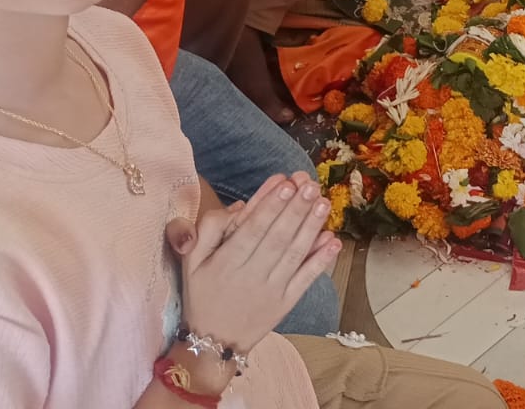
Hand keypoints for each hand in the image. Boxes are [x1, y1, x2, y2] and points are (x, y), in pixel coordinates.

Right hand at [168, 174, 339, 355]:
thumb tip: (239, 207)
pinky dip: (320, 261)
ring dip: (311, 227)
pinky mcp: (286, 303)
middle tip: (311, 185)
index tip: (285, 182)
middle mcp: (250, 275)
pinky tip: (333, 241)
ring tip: (324, 202)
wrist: (213, 342)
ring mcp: (271, 290)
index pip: (252, 230)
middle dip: (295, 209)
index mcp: (226, 262)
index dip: (270, 206)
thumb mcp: (191, 261)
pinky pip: (305, 280)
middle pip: (277, 238)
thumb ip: (208, 229)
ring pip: (294, 255)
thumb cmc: (202, 294)